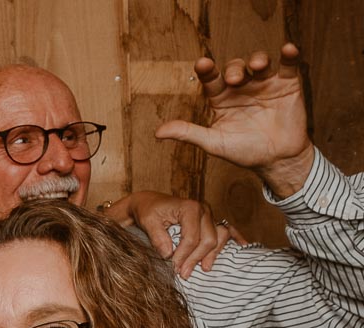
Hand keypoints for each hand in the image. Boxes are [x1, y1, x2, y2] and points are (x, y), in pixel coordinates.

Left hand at [103, 191, 241, 276]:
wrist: (150, 202)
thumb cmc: (148, 211)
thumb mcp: (148, 222)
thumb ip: (157, 238)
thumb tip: (168, 255)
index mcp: (190, 208)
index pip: (192, 238)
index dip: (183, 255)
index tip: (174, 268)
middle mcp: (204, 210)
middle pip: (208, 239)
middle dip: (196, 259)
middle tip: (184, 274)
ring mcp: (210, 216)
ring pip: (219, 237)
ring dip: (211, 255)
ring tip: (203, 269)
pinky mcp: (210, 221)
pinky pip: (227, 230)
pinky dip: (235, 238)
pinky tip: (242, 246)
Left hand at [156, 42, 314, 197]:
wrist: (277, 160)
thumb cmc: (244, 152)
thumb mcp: (214, 143)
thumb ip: (188, 133)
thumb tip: (158, 132)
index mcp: (221, 98)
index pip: (211, 79)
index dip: (207, 70)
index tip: (202, 63)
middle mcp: (241, 88)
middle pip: (234, 68)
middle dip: (233, 69)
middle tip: (233, 79)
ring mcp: (264, 84)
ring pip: (259, 62)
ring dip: (258, 59)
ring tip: (258, 67)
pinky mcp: (288, 84)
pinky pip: (288, 65)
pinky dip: (289, 55)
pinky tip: (288, 49)